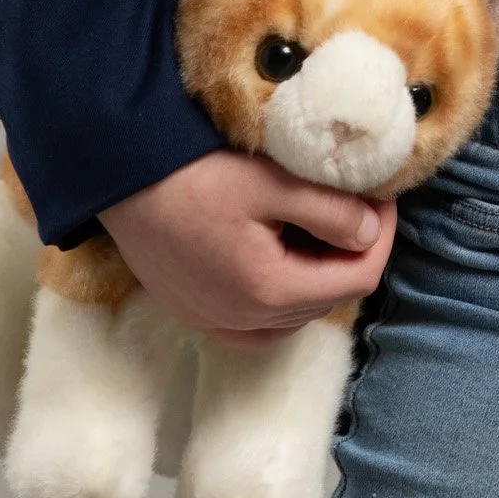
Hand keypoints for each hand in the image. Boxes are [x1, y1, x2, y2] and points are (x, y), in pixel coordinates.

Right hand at [99, 151, 396, 348]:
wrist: (116, 176)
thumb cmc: (191, 174)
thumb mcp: (272, 183)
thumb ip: (331, 212)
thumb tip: (370, 233)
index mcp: (269, 291)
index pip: (357, 279)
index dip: (382, 237)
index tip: (381, 199)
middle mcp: (243, 320)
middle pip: (327, 298)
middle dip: (351, 253)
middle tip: (356, 205)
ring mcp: (214, 321)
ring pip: (293, 314)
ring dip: (316, 274)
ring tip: (318, 225)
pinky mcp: (192, 312)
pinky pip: (255, 323)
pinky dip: (280, 296)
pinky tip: (279, 259)